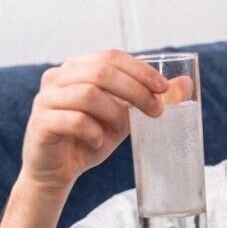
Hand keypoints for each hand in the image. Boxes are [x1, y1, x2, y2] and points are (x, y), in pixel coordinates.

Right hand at [20, 49, 173, 193]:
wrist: (58, 170)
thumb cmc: (90, 137)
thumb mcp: (124, 116)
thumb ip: (148, 98)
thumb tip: (185, 84)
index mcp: (77, 67)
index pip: (111, 57)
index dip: (140, 70)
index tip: (164, 88)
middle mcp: (58, 77)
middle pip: (101, 72)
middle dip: (135, 90)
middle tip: (156, 111)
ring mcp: (46, 99)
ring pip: (88, 94)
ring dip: (114, 113)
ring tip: (121, 129)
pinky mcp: (41, 123)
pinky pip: (74, 120)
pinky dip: (93, 131)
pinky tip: (98, 140)